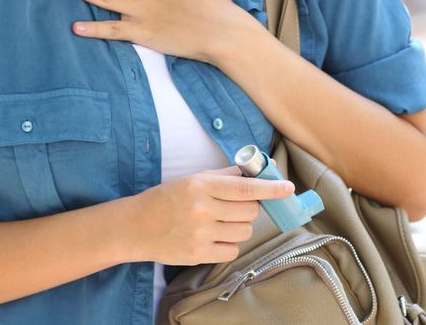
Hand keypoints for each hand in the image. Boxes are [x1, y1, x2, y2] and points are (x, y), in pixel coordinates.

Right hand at [127, 166, 294, 264]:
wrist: (136, 226)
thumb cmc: (167, 199)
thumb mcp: (193, 180)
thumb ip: (226, 176)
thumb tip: (260, 171)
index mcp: (201, 186)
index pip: (246, 188)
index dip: (271, 189)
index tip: (289, 188)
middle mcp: (202, 209)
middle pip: (250, 211)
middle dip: (249, 208)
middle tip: (233, 207)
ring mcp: (200, 234)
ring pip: (244, 232)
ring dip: (240, 227)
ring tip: (220, 222)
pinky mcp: (197, 254)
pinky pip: (232, 250)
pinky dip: (228, 244)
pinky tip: (213, 237)